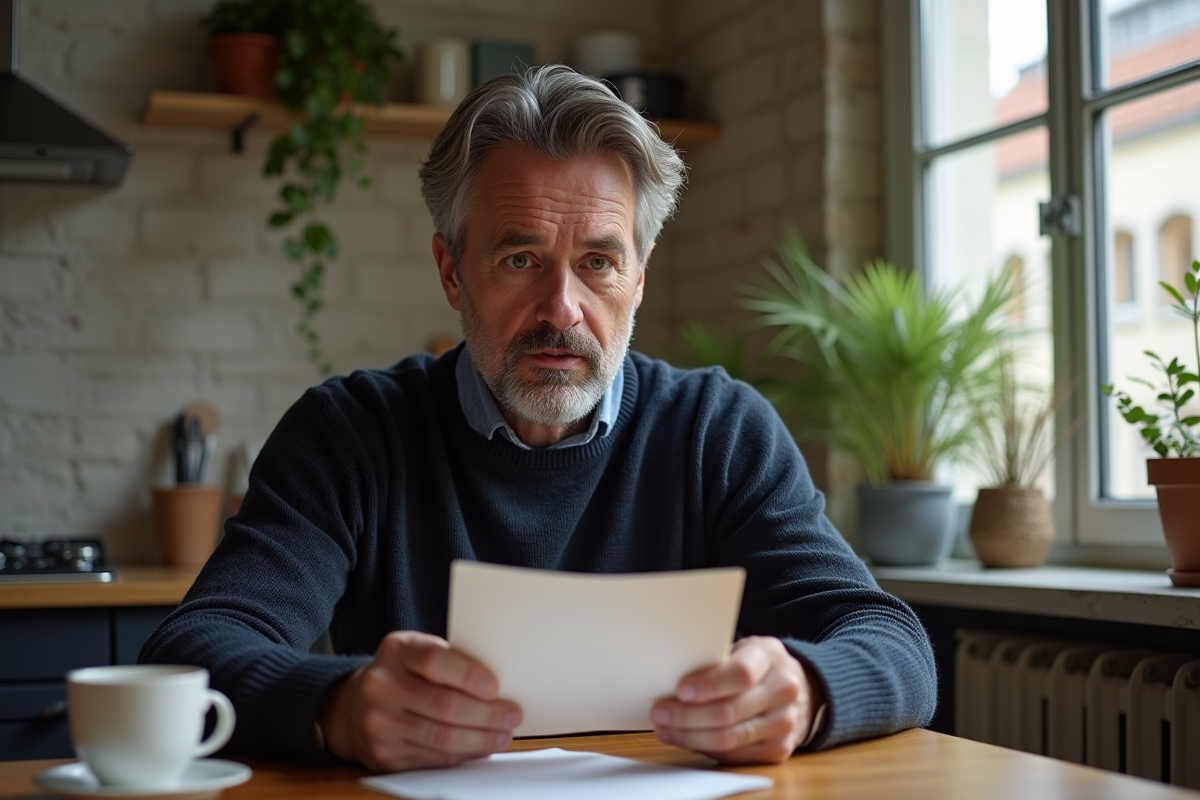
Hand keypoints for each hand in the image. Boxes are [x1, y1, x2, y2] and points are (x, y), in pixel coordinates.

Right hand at [318, 630, 521, 770]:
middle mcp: (381, 686)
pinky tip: (479, 748)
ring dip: (480, 739)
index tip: (496, 687)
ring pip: (442, 738)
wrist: (354, 704)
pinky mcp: (383, 754)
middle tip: (511, 715)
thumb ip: (450, 659)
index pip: (434, 661)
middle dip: (486, 714)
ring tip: (502, 734)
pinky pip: (433, 758)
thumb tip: (498, 684)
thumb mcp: (417, 650)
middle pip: (444, 705)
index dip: (469, 675)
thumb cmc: (400, 672)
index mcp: (396, 651)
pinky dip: (462, 755)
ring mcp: (379, 723)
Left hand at [650, 636, 822, 763]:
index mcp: (770, 657)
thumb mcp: (743, 649)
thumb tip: (671, 675)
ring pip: (729, 739)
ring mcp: (784, 723)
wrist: (797, 687)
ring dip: (690, 736)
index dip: (708, 685)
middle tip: (660, 713)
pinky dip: (704, 748)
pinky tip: (686, 739)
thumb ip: (716, 659)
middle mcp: (783, 690)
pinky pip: (734, 755)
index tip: (681, 690)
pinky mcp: (778, 749)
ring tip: (666, 728)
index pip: (741, 674)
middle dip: (687, 715)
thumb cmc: (758, 665)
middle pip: (729, 712)